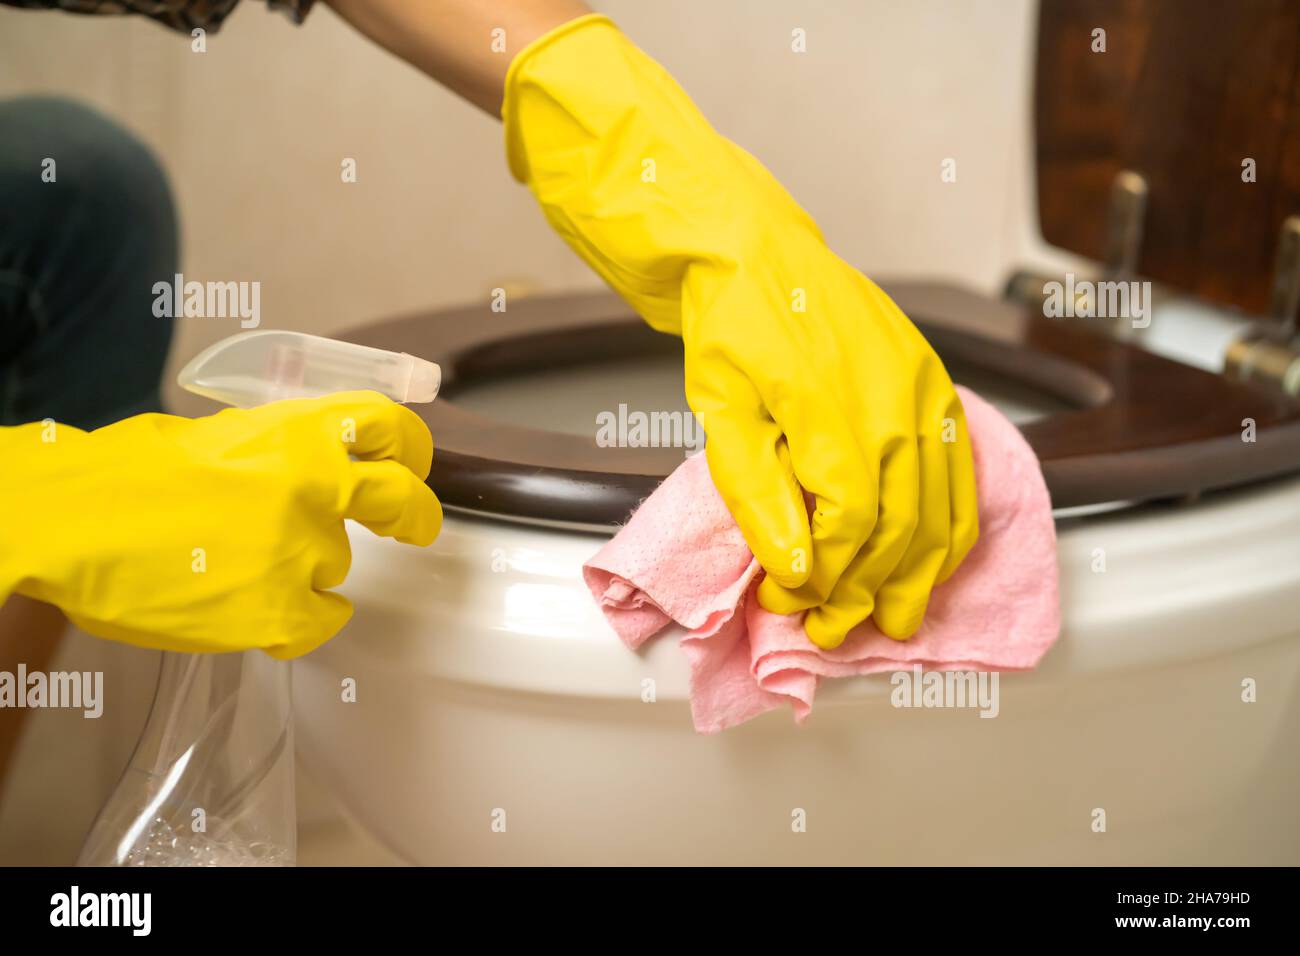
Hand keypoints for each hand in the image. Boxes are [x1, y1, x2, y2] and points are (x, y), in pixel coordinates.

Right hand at [0, 391, 440, 657]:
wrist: (70, 523)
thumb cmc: (126, 475)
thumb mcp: (221, 435)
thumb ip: (280, 449)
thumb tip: (311, 463)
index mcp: (300, 433)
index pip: (391, 428)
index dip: (412, 449)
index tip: (413, 465)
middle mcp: (317, 488)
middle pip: (403, 502)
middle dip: (416, 518)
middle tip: (415, 528)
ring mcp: (304, 551)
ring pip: (337, 568)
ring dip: (304, 570)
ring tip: (239, 567)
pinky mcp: (281, 610)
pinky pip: (318, 621)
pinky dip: (296, 620)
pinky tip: (257, 610)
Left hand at [686, 228, 979, 646]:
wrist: (758, 251)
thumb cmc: (733, 326)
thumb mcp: (720, 413)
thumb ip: (757, 494)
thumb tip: (794, 568)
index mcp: (834, 409)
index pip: (847, 525)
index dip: (821, 576)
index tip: (788, 600)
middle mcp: (896, 403)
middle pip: (899, 528)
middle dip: (866, 592)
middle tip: (834, 630)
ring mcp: (926, 391)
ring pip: (940, 510)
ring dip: (918, 577)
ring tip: (895, 621)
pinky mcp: (937, 384)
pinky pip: (961, 473)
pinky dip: (952, 528)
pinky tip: (935, 563)